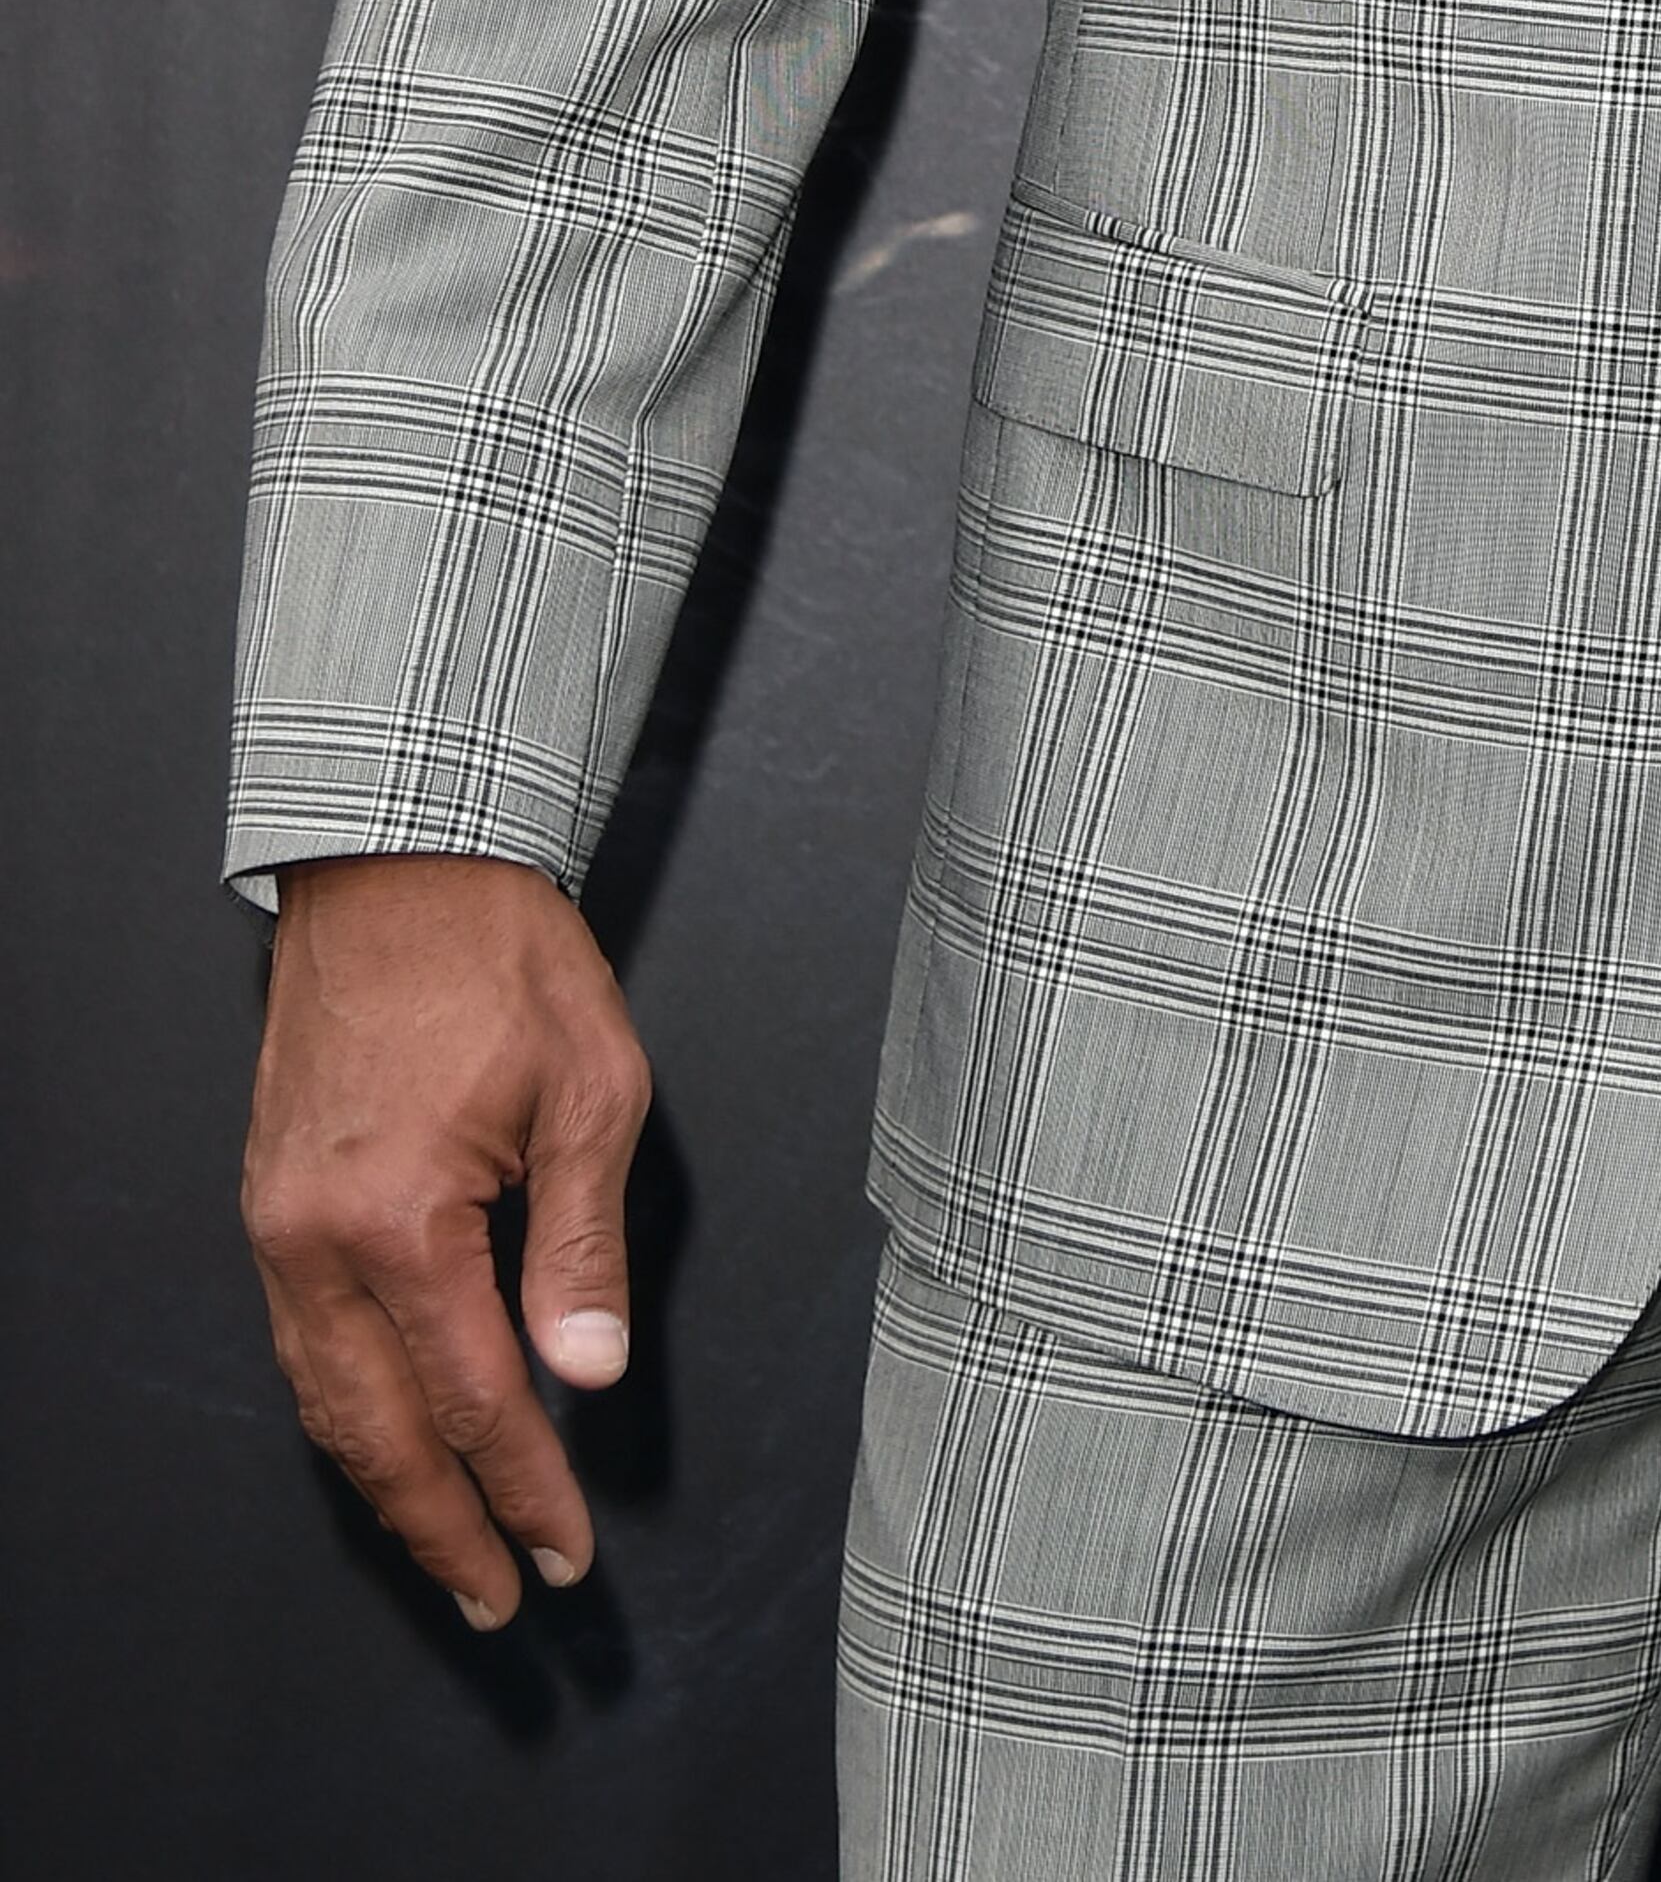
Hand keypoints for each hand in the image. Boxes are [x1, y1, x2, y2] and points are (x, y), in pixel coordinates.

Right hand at [242, 850, 651, 1628]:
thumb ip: (582, 1244)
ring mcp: (279, 1225)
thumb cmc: (503, 957)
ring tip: (444, 1546)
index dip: (525, 1486)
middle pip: (379, 1433)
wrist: (399, 866)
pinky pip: (300, 1345)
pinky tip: (385, 1439)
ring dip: (387, 1485)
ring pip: (325, 1401)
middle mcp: (318, 1239)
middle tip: (494, 1597)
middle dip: (441, 1527)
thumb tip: (586, 1371)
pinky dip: (345, 1412)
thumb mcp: (590, 1087)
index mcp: (402, 1218)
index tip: (561, 1551)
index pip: (477, 1398)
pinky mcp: (268, 1204)